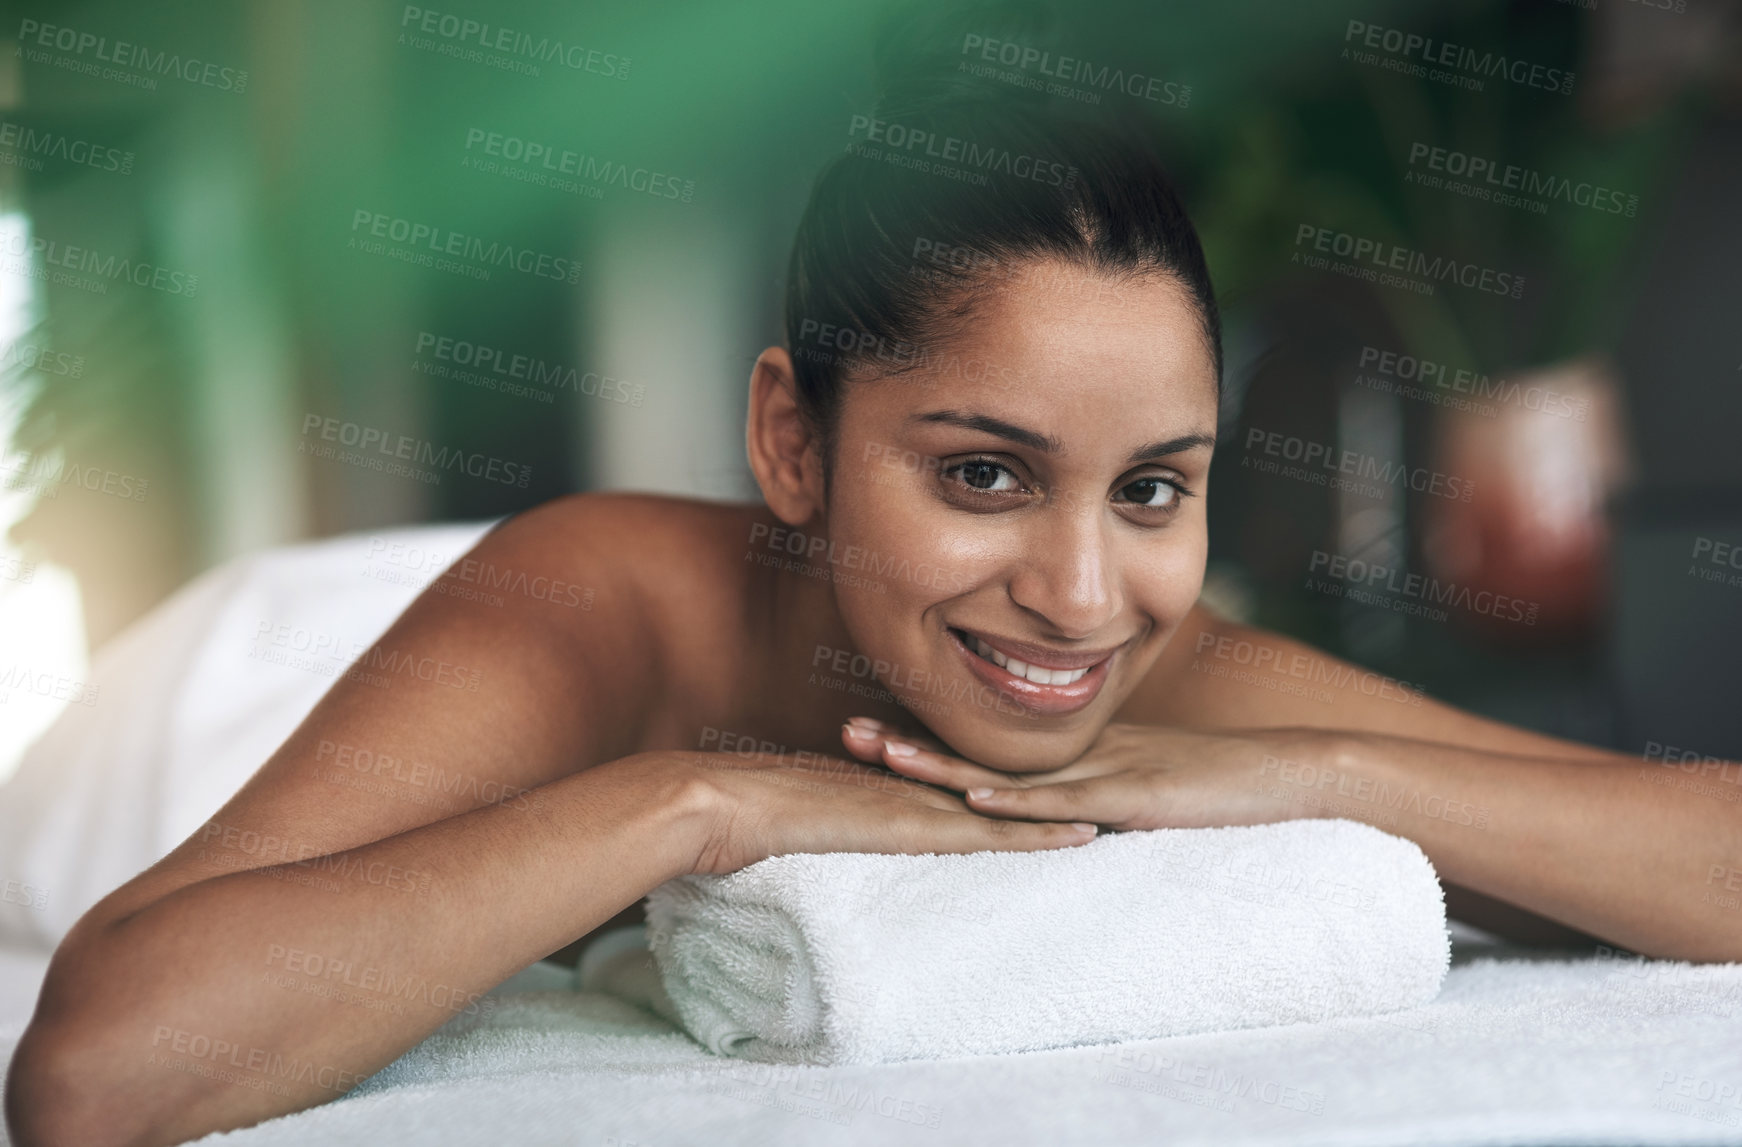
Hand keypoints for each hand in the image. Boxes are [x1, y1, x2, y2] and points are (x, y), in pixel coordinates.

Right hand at [640, 749, 1098, 875]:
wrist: (721, 803)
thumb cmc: (743, 814)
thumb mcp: (804, 819)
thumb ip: (829, 821)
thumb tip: (831, 833)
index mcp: (895, 784)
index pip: (968, 782)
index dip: (1017, 785)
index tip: (1063, 786)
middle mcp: (916, 787)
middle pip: (1003, 788)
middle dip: (1058, 789)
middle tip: (1118, 787)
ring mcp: (917, 804)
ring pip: (1010, 807)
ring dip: (1064, 810)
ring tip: (1124, 809)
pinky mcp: (913, 827)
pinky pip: (989, 832)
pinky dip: (1037, 834)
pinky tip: (1082, 838)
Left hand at [838, 718, 1333, 830]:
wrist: (1292, 775)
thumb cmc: (1225, 789)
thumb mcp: (1148, 791)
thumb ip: (1101, 803)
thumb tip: (1060, 828)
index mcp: (1079, 755)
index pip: (993, 750)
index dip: (934, 742)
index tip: (875, 735)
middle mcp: (1081, 756)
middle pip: (982, 752)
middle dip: (914, 743)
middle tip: (849, 734)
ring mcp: (1105, 771)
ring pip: (1009, 772)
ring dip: (944, 766)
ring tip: (883, 755)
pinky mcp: (1134, 796)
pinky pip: (1066, 803)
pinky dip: (1019, 804)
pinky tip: (975, 803)